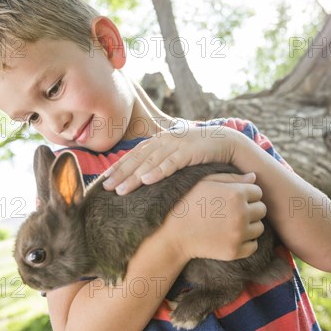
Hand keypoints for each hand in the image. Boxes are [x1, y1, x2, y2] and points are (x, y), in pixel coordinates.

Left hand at [102, 126, 237, 194]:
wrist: (227, 142)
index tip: (103, 181)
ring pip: (150, 162)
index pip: (134, 154)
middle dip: (120, 174)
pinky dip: (158, 171)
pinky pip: (171, 163)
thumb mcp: (177, 154)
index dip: (118, 167)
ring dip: (134, 177)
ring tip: (120, 190)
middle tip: (105, 188)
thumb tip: (144, 176)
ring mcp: (176, 144)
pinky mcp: (190, 151)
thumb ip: (162, 160)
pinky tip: (146, 181)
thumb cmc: (200, 151)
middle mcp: (164, 140)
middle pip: (137, 158)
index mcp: (159, 140)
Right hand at [159, 172, 266, 261]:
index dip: (246, 194)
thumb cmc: (187, 202)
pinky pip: (253, 246)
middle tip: (232, 211)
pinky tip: (231, 236)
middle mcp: (241, 214)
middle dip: (250, 209)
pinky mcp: (234, 251)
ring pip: (259, 228)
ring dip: (249, 225)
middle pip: (261, 209)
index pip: (258, 192)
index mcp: (236, 194)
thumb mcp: (205, 182)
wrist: (171, 233)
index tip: (233, 198)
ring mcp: (238, 234)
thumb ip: (231, 177)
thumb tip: (254, 177)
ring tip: (231, 223)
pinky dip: (246, 242)